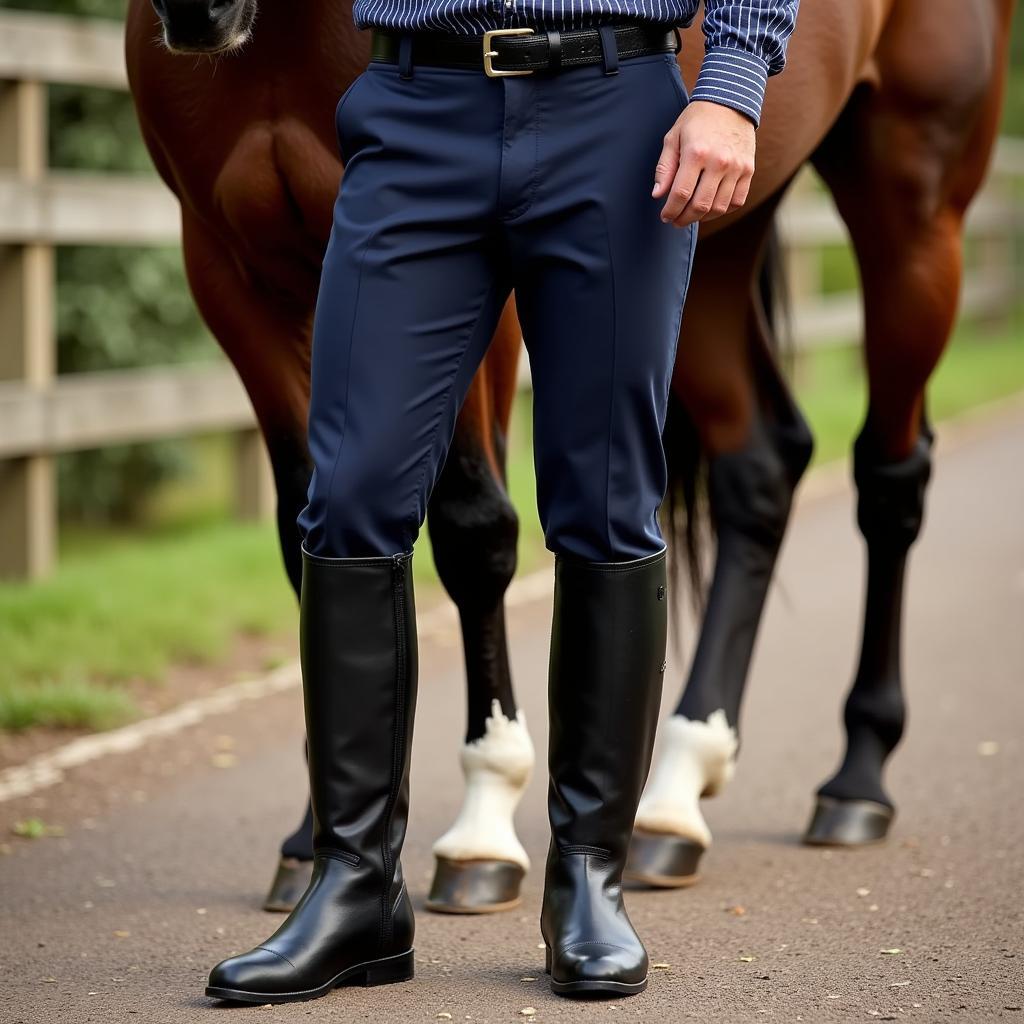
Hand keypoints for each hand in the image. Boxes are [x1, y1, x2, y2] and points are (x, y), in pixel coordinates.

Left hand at [653, 100, 755, 227]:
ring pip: (718, 208)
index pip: (681, 194)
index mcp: (696, 153)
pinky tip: (711, 207)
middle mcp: (719, 162)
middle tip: (676, 220)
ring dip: (702, 217)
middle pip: (700, 205)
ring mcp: (737, 167)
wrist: (730, 101)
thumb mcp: (673, 137)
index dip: (671, 211)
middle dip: (684, 219)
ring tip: (692, 214)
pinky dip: (722, 210)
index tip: (665, 216)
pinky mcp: (748, 169)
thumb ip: (664, 167)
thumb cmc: (697, 120)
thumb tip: (658, 195)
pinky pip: (736, 201)